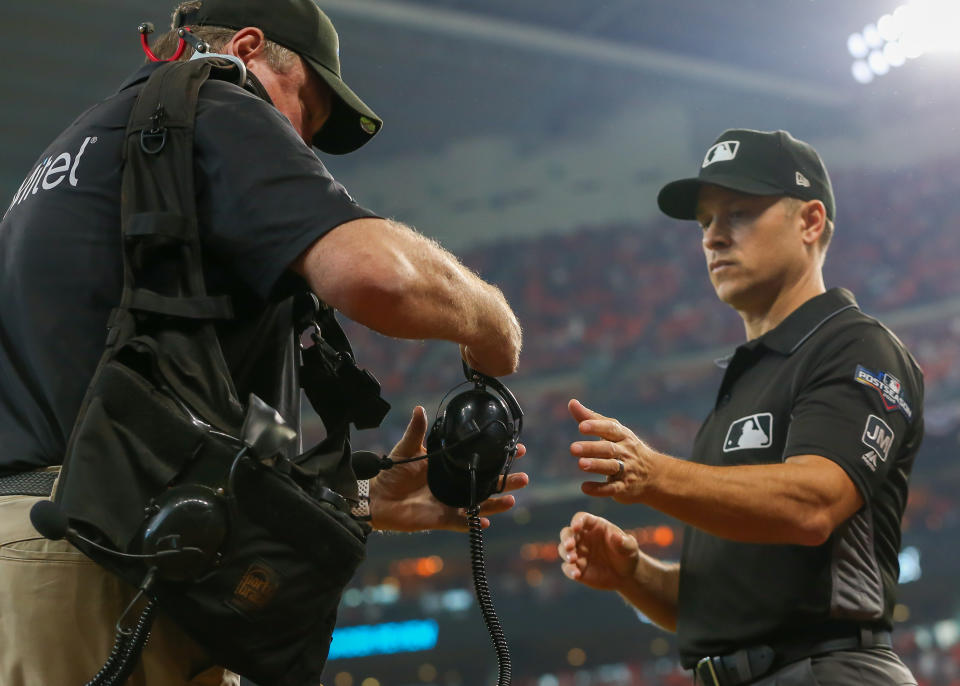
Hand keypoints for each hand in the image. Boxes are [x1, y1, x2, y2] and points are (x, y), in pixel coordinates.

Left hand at [369, 406, 528, 531]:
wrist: (377, 498)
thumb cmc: (391, 473)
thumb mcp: (406, 449)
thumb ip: (416, 431)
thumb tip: (420, 408)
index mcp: (448, 466)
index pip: (477, 460)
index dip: (495, 456)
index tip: (516, 449)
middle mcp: (453, 484)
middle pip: (485, 483)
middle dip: (505, 481)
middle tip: (523, 477)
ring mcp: (449, 502)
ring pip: (479, 503)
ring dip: (496, 503)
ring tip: (512, 498)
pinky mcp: (442, 518)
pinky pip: (462, 522)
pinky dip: (473, 524)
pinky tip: (485, 521)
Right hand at [558, 512, 639, 591]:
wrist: (627, 575)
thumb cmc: (627, 554)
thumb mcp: (630, 547)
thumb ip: (624, 541)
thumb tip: (616, 536)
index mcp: (595, 526)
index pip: (582, 519)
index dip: (577, 521)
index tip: (576, 527)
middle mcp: (583, 538)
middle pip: (567, 533)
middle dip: (566, 538)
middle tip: (570, 546)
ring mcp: (579, 553)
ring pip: (564, 549)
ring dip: (565, 553)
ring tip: (573, 560)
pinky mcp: (577, 568)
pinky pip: (568, 567)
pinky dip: (569, 570)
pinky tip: (576, 574)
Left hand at [569, 398, 658, 503]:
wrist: (654, 475)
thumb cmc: (626, 447)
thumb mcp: (612, 431)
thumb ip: (590, 418)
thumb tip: (572, 402)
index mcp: (622, 436)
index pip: (610, 429)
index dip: (596, 427)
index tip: (581, 426)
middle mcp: (625, 451)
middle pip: (608, 449)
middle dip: (591, 448)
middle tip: (573, 448)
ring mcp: (626, 470)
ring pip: (611, 467)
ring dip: (596, 465)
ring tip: (580, 464)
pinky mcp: (624, 487)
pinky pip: (612, 488)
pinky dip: (599, 489)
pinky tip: (584, 488)